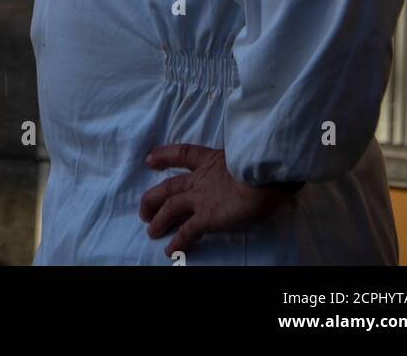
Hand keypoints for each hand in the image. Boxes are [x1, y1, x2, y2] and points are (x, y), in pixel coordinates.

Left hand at [139, 143, 288, 257]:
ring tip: (151, 232)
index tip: (150, 159)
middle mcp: (201, 178)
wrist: (262, 172)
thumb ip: (241, 162)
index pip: (182, 154)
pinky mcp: (206, 217)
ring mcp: (201, 198)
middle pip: (169, 186)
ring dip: (159, 221)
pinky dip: (177, 242)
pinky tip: (170, 251)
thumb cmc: (261, 162)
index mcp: (211, 160)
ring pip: (171, 208)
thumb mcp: (246, 155)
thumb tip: (249, 167)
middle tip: (144, 209)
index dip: (164, 155)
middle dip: (153, 198)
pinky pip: (187, 231)